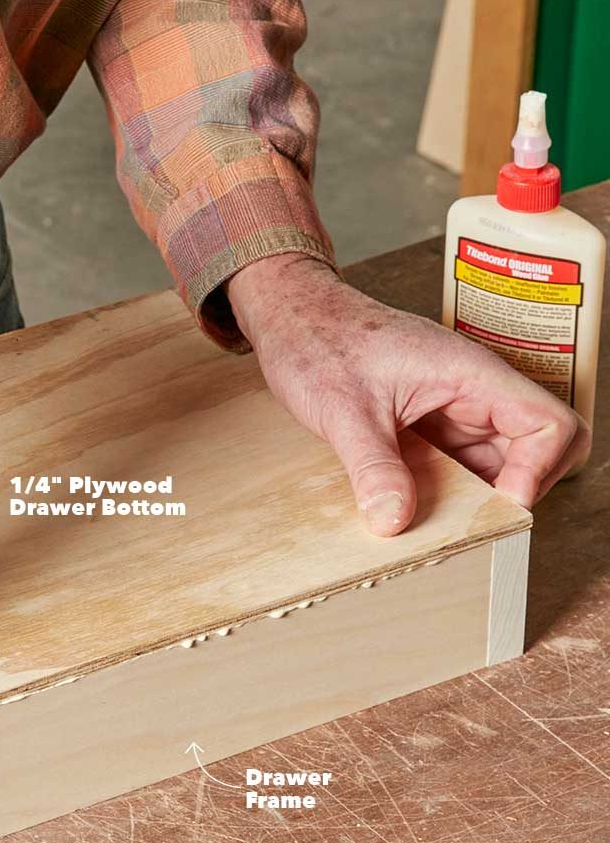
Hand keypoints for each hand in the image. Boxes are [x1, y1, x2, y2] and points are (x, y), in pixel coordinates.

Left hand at [226, 254, 589, 535]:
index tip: (500, 502)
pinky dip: (449, 492)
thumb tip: (395, 520)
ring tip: (441, 524)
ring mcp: (453, 409)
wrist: (291, 318)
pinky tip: (418, 510)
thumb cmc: (318, 340)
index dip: (539, 469)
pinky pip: (459, 465)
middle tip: (471, 523)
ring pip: (496, 463)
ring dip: (479, 497)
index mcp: (470, 373)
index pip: (550, 422)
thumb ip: (372, 465)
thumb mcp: (341, 408)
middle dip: (514, 491)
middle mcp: (472, 391)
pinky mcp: (429, 425)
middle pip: (534, 449)